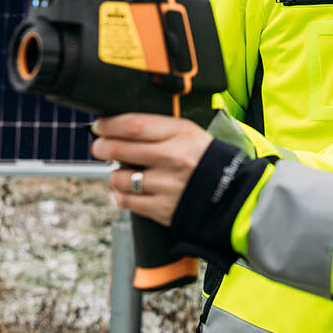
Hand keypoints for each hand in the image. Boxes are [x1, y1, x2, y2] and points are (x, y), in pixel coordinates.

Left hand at [89, 113, 212, 226]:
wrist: (232, 194)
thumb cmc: (207, 161)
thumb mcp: (190, 134)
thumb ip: (160, 128)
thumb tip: (122, 127)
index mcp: (180, 134)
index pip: (134, 125)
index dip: (109, 124)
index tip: (100, 126)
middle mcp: (172, 158)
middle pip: (119, 149)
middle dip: (101, 147)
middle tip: (100, 147)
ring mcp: (166, 185)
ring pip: (119, 178)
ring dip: (115, 174)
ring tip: (125, 172)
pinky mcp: (162, 209)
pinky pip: (126, 201)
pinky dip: (122, 195)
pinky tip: (131, 190)